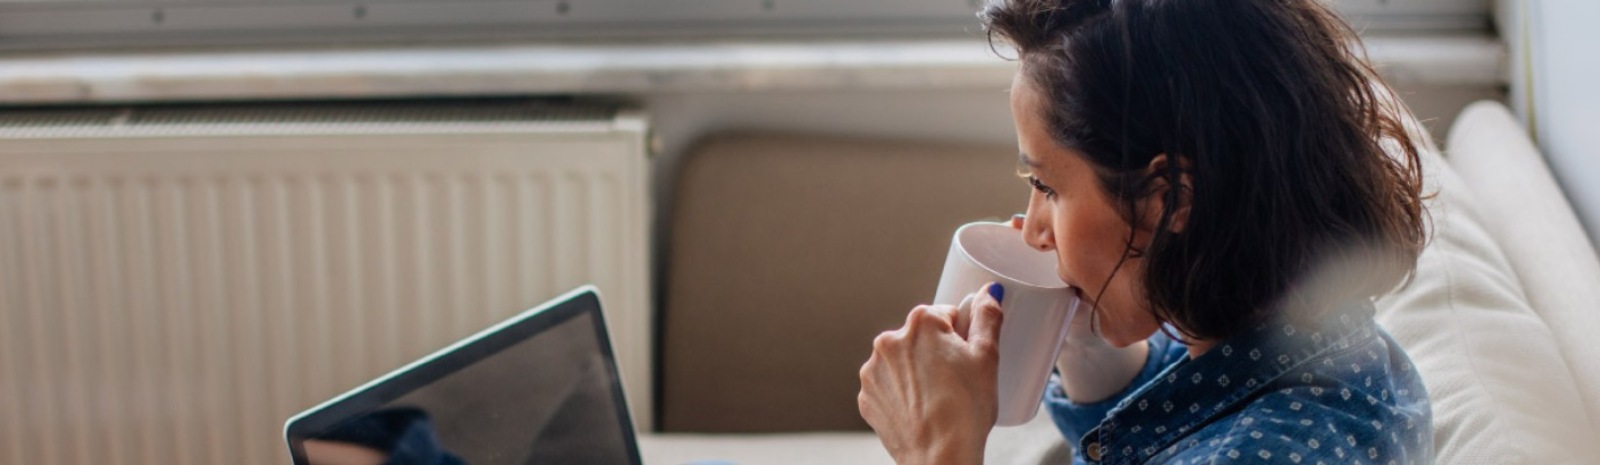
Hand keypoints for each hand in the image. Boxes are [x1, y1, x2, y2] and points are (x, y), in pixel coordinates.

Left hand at [858, 283, 1004, 464]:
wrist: (940, 457)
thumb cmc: (966, 410)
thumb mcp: (988, 358)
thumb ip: (988, 318)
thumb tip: (990, 293)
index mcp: (920, 323)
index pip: (946, 315)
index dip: (961, 336)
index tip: (967, 358)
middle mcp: (889, 340)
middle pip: (921, 337)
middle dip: (937, 352)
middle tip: (957, 381)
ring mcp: (873, 370)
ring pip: (903, 361)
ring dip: (917, 372)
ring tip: (939, 399)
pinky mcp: (867, 396)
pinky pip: (888, 386)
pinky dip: (902, 393)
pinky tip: (920, 409)